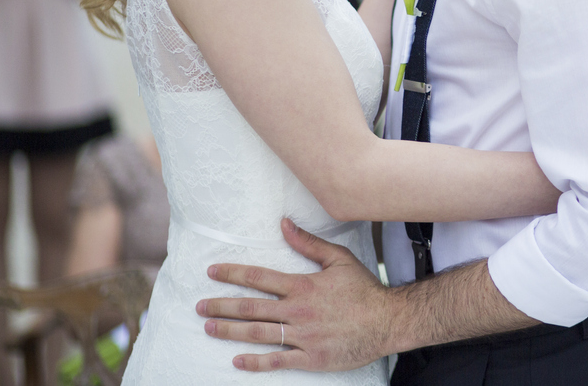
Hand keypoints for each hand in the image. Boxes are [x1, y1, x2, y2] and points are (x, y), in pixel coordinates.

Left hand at [197, 219, 392, 371]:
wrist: (388, 320)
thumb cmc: (364, 288)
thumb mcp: (339, 259)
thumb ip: (309, 243)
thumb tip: (284, 224)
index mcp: (303, 286)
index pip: (259, 277)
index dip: (233, 273)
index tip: (212, 272)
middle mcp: (298, 311)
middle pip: (251, 308)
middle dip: (222, 305)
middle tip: (198, 306)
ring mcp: (303, 337)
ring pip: (258, 334)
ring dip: (230, 331)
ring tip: (208, 328)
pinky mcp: (312, 358)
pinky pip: (278, 361)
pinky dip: (255, 362)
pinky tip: (237, 361)